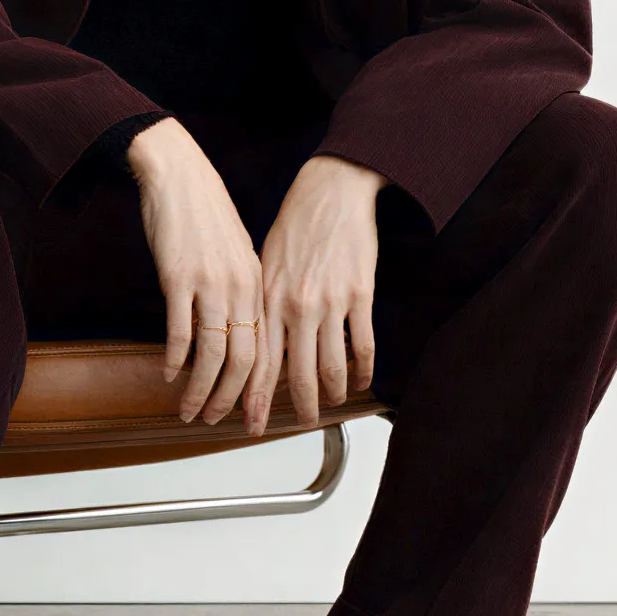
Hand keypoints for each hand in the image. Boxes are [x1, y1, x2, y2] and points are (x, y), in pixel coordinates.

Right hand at [126, 119, 266, 427]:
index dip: (258, 389)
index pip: (267, 349)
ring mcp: (210, 282)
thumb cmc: (203, 212)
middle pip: (243, 359)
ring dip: (200, 389)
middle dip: (230, 398)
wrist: (179, 173)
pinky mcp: (179, 276)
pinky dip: (176, 358)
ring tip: (189, 410)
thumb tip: (238, 332)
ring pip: (211, 353)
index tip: (250, 415)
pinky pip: (181, 329)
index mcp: (257, 283)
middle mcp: (240, 286)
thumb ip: (240, 291)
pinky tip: (168, 374)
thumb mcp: (236, 253)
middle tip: (216, 421)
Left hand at [240, 153, 383, 436]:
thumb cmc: (295, 225)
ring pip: (332, 365)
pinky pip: (363, 345)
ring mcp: (330, 302)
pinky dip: (363, 369)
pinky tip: (361, 382)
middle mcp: (297, 306)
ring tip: (332, 406)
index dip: (257, 397)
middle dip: (299, 406)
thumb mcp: (264, 264)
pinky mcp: (360, 294)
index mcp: (269, 299)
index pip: (261, 362)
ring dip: (333, 393)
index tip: (252, 422)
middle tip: (301, 424)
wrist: (331, 191)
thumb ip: (261, 305)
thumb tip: (254, 343)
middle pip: (298, 373)